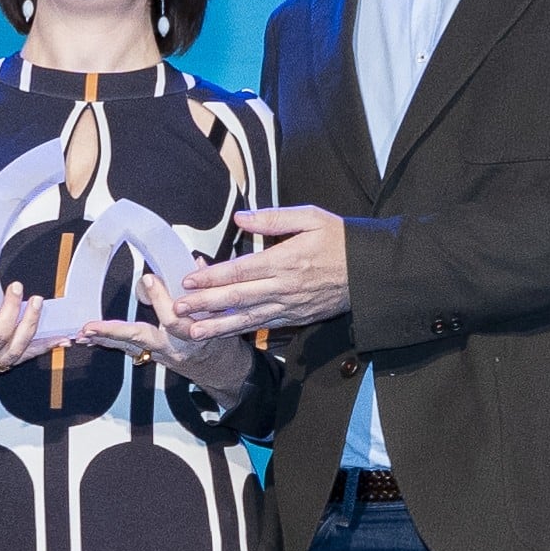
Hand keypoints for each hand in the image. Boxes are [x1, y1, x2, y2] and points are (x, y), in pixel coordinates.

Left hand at [73, 268, 256, 397]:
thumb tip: (195, 263)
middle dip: (115, 331)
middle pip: (140, 338)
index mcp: (193, 334)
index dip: (161, 298)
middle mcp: (173, 347)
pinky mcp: (151, 355)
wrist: (219, 370)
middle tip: (93, 326)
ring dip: (103, 338)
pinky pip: (126, 348)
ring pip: (128, 345)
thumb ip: (208, 287)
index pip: (173, 318)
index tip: (149, 279)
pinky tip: (88, 338)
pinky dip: (106, 341)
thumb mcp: (221, 312)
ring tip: (83, 332)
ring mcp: (160, 354)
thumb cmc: (219, 339)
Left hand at [171, 204, 352, 332]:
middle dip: (205, 304)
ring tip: (192, 331)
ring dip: (217, 326)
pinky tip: (223, 333)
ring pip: (247, 318)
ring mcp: (290, 306)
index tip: (189, 280)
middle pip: (238, 297)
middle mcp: (285, 287)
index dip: (213, 276)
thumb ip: (273, 218)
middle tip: (178, 309)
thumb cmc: (341, 240)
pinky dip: (240, 331)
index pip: (241, 270)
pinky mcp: (296, 318)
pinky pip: (263, 326)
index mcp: (286, 260)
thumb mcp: (311, 217)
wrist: (371, 272)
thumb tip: (241, 219)